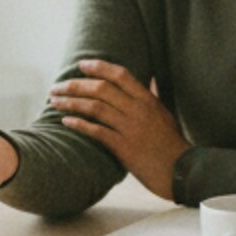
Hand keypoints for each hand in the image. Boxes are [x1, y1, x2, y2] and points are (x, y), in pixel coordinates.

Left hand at [46, 58, 189, 197]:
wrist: (181, 170)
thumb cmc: (171, 143)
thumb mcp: (163, 114)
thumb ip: (150, 98)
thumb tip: (143, 82)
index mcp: (147, 99)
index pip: (120, 75)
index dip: (98, 67)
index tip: (81, 65)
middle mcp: (138, 110)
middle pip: (101, 89)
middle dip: (74, 85)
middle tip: (56, 87)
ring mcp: (131, 128)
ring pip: (95, 107)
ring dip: (71, 103)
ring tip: (54, 102)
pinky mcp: (124, 148)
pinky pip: (97, 131)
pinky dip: (79, 124)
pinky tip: (66, 121)